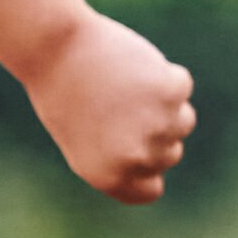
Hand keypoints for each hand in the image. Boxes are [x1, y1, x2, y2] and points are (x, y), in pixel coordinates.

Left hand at [21, 5, 197, 204]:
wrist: (54, 48)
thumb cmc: (63, 93)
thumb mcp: (84, 142)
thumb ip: (120, 161)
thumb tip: (158, 161)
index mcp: (110, 177)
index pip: (151, 189)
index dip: (143, 165)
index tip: (126, 141)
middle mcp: (137, 158)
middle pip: (171, 154)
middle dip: (154, 132)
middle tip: (117, 105)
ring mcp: (157, 126)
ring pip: (184, 121)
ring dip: (164, 103)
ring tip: (124, 85)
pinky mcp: (170, 92)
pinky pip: (181, 86)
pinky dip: (164, 73)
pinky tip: (132, 66)